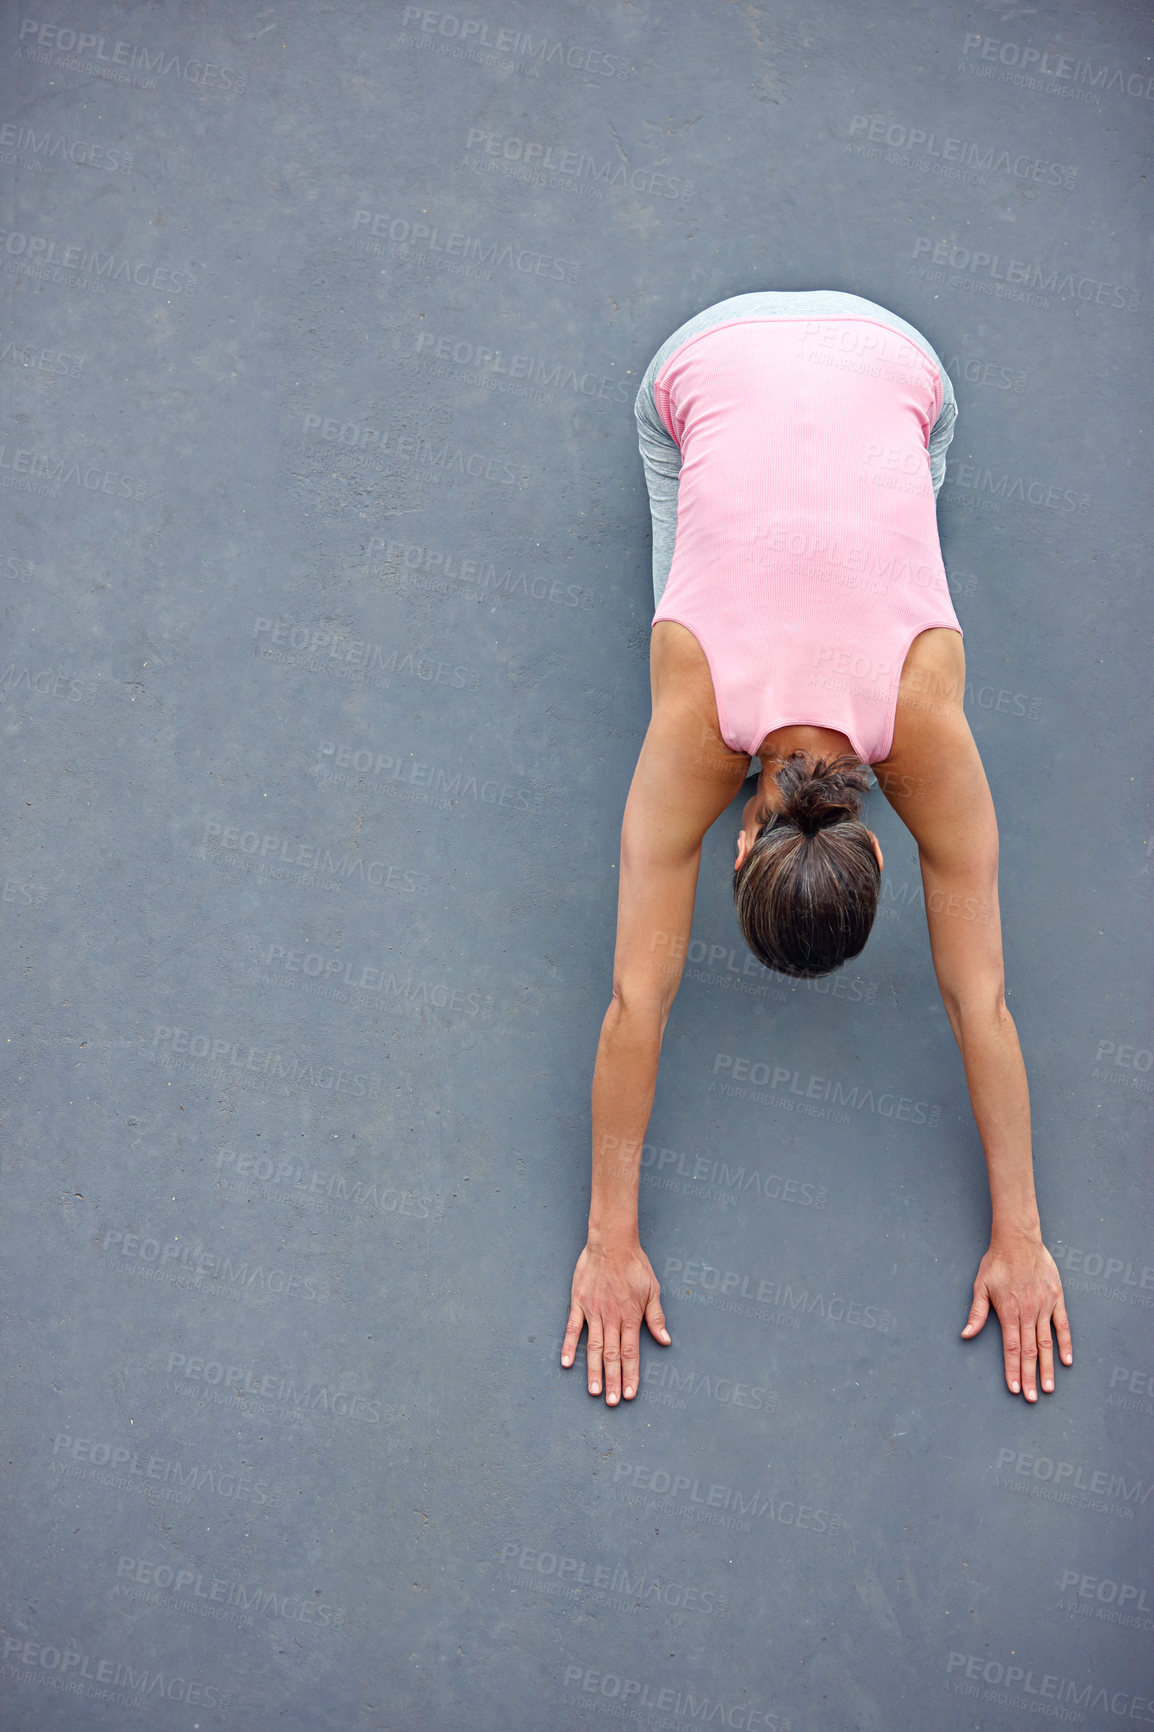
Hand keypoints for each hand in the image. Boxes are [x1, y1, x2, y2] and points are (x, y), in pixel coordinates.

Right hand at [562, 1238, 669, 1405]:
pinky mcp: (579, 1303)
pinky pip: (572, 1328)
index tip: (630, 1394)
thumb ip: (656, 1317)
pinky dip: (569, 1346)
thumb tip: (665, 1339)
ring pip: (593, 1346)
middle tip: (611, 1402)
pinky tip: (566, 1362)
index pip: (630, 1352)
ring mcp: (593, 1311)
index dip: (631, 1374)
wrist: (612, 1243)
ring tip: (593, 1391)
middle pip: (611, 1355)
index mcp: (630, 1316)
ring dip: (593, 1370)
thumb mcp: (652, 1289)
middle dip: (612, 1380)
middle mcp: (611, 1317)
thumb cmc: (634, 1265)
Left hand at [961, 1234, 1072, 1400]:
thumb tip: (966, 1334)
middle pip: (1029, 1351)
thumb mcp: (980, 1286)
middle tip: (1033, 1397)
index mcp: (1008, 1312)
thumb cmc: (997, 1262)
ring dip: (1048, 1367)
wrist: (1018, 1240)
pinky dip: (1065, 1343)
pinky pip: (1062, 1325)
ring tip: (1049, 1387)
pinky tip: (1066, 1360)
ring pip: (1046, 1343)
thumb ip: (976, 1313)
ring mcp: (1044, 1307)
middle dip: (1030, 1377)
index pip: (1011, 1349)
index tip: (1015, 1389)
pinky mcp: (1056, 1299)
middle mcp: (1027, 1313)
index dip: (1013, 1371)